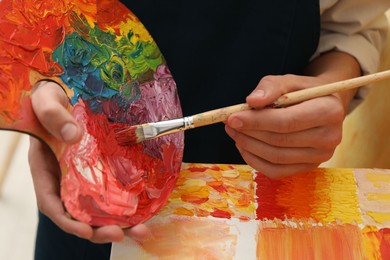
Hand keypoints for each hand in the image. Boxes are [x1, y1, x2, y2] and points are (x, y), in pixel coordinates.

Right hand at [28, 81, 150, 242]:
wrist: (67, 92)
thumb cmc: (50, 97)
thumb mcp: (46, 100)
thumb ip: (53, 115)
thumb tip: (73, 137)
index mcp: (45, 168)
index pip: (52, 202)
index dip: (68, 220)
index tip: (86, 230)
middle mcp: (64, 178)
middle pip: (78, 213)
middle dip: (97, 229)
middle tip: (120, 234)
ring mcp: (83, 176)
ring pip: (98, 207)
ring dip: (117, 222)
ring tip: (140, 230)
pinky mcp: (100, 170)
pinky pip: (111, 192)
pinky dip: (125, 205)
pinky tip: (143, 211)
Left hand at [225, 74, 344, 177]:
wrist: (322, 106)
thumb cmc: (302, 92)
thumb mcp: (289, 81)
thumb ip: (270, 87)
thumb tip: (251, 101)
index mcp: (329, 111)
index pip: (286, 122)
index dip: (256, 121)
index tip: (233, 117)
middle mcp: (330, 137)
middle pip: (279, 141)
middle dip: (249, 133)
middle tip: (229, 124)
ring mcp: (320, 157)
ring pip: (275, 158)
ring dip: (249, 146)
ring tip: (234, 132)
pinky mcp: (309, 167)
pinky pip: (276, 171)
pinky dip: (255, 160)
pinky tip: (244, 146)